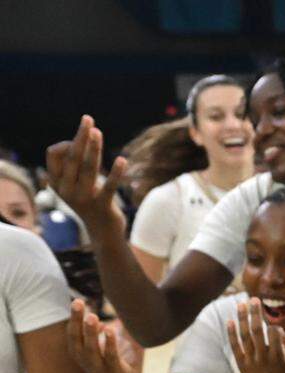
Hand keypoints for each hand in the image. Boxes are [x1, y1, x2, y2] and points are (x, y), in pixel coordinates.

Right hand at [45, 116, 126, 231]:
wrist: (102, 233)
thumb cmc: (91, 201)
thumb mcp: (77, 183)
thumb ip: (76, 165)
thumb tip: (83, 138)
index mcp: (56, 182)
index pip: (54, 154)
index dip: (66, 142)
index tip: (78, 141)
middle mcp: (66, 190)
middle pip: (72, 157)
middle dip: (80, 137)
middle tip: (88, 119)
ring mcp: (84, 199)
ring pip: (88, 168)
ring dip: (93, 148)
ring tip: (98, 132)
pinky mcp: (103, 206)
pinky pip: (109, 187)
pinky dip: (116, 173)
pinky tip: (122, 160)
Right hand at [66, 299, 136, 372]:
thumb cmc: (111, 370)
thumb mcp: (104, 351)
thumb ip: (103, 337)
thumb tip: (104, 322)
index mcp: (81, 353)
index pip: (73, 333)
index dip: (73, 318)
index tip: (77, 301)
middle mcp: (86, 360)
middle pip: (76, 338)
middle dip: (76, 320)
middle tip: (77, 302)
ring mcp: (99, 366)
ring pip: (90, 348)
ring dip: (90, 332)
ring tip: (93, 316)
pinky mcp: (114, 371)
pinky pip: (110, 356)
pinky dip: (109, 343)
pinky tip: (109, 329)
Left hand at [228, 299, 284, 372]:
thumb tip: (282, 331)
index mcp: (278, 356)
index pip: (274, 332)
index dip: (274, 325)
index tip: (274, 326)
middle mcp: (263, 357)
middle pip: (257, 330)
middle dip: (256, 313)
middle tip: (254, 299)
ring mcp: (251, 361)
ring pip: (245, 335)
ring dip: (242, 318)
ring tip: (240, 304)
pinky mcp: (242, 365)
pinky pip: (235, 346)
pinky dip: (232, 333)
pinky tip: (230, 321)